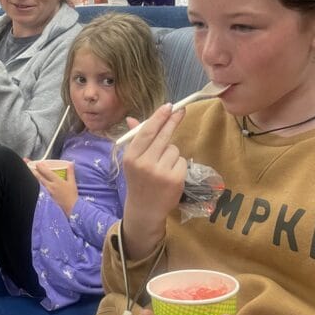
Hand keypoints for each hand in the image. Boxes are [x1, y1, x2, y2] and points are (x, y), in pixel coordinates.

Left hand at [30, 161, 77, 215]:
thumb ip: (70, 172)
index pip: (46, 172)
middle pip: (38, 176)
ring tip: (25, 171)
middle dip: (31, 169)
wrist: (71, 209)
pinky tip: (31, 182)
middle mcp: (50, 186)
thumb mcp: (72, 183)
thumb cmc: (72, 196)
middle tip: (25, 162)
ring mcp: (46, 192)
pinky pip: (38, 189)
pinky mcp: (45, 198)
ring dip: (32, 176)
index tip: (36, 162)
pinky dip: (34, 184)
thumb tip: (70, 163)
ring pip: (37, 182)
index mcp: (57, 181)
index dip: (40, 166)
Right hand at [121, 104, 187, 258]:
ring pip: (174, 149)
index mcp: (131, 157)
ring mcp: (160, 172)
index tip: (168, 106)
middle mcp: (145, 163)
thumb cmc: (138, 181)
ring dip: (172, 153)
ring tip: (163, 166)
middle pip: (163, 136)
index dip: (158, 117)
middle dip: (172, 121)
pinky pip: (182, 160)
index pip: (147, 132)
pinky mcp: (174, 179)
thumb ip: (135, 139)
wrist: (144, 209)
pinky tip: (170, 174)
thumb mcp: (132, 161)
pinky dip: (178, 165)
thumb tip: (132, 118)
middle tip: (181, 111)